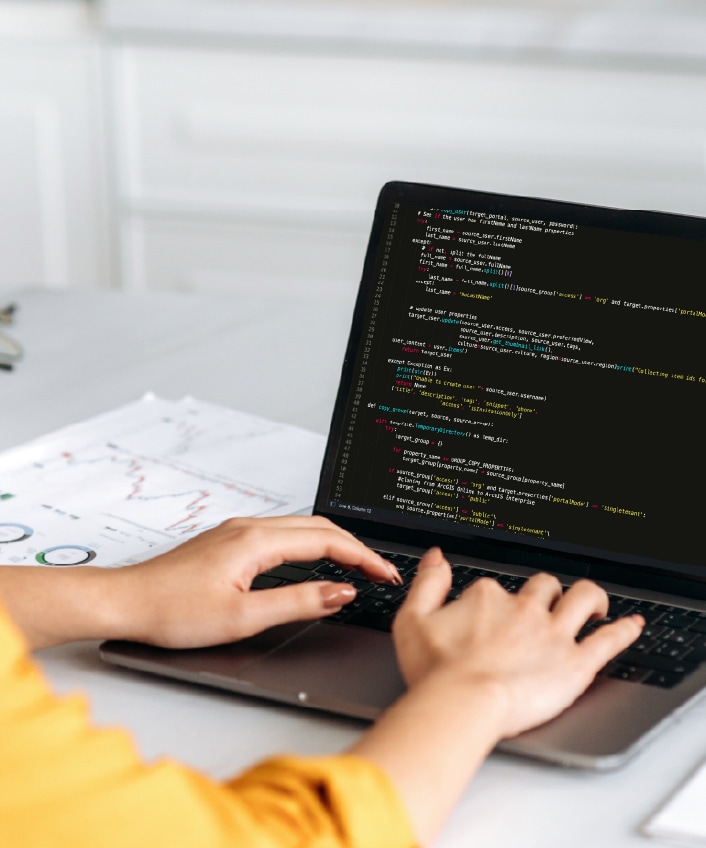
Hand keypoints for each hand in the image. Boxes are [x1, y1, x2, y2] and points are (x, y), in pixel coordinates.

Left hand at [112, 515, 398, 648]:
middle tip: (380, 571)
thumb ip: (299, 602)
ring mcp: (237, 530)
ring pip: (301, 527)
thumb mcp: (243, 617)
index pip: (327, 541)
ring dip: (333, 543)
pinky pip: (282, 533)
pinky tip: (314, 561)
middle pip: (318, 526)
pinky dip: (310, 545)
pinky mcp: (228, 540)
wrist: (126, 602)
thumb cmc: (173, 611)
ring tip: (357, 566)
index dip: (363, 557)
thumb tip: (341, 592)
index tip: (386, 573)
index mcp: (256, 540)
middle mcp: (248, 526)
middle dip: (355, 546)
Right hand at [393, 547, 643, 738]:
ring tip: (595, 604)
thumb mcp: (412, 619)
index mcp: (487, 597)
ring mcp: (552, 634)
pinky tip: (631, 625)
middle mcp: (524, 609)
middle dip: (546, 592)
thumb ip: (427, 583)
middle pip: (543, 587)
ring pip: (582, 599)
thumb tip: (436, 557)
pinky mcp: (575, 663)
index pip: (495, 588)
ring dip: (591, 597)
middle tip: (546, 605)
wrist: (461, 704)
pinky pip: (608, 640)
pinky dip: (623, 630)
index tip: (488, 617)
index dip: (492, 602)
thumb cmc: (435, 671)